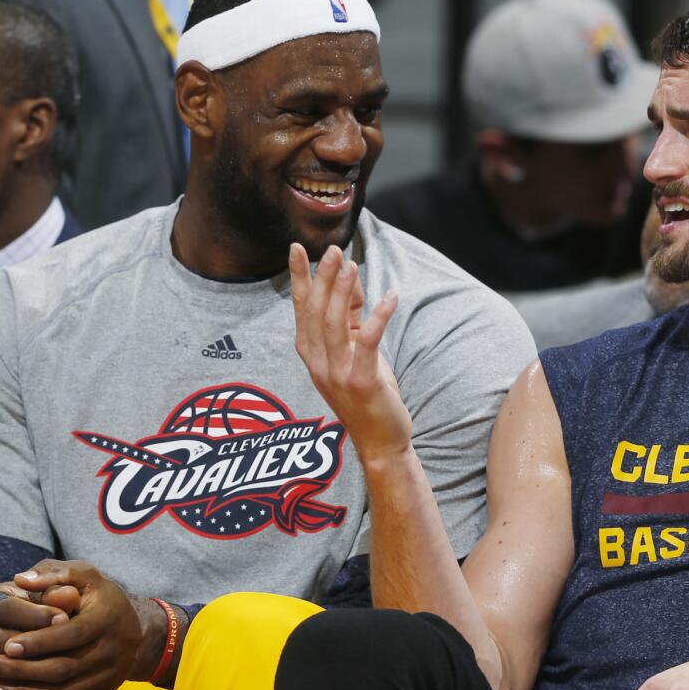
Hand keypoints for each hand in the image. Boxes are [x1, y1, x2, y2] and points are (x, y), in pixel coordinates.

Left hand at [0, 560, 165, 689]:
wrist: (136, 632)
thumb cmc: (100, 599)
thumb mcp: (85, 576)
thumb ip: (54, 574)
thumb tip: (20, 580)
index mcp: (108, 619)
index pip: (71, 635)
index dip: (38, 642)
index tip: (6, 644)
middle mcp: (112, 652)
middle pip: (63, 668)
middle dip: (22, 669)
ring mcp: (106, 679)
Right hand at [0, 581, 73, 689]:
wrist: (26, 628)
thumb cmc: (43, 605)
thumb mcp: (50, 595)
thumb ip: (59, 594)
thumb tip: (69, 595)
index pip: (6, 608)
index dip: (36, 614)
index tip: (65, 619)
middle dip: (33, 645)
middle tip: (65, 648)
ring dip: (27, 669)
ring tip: (60, 668)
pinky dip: (21, 688)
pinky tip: (48, 686)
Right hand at [289, 243, 411, 460]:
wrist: (379, 441)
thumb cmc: (367, 392)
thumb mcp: (354, 350)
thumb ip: (350, 317)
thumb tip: (349, 277)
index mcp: (311, 353)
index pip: (301, 308)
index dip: (299, 278)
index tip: (297, 248)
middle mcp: (317, 363)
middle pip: (316, 312)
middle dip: (323, 278)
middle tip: (333, 250)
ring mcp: (336, 374)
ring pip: (334, 324)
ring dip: (342, 292)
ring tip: (352, 264)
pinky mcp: (360, 382)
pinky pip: (367, 342)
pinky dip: (378, 317)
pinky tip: (391, 296)